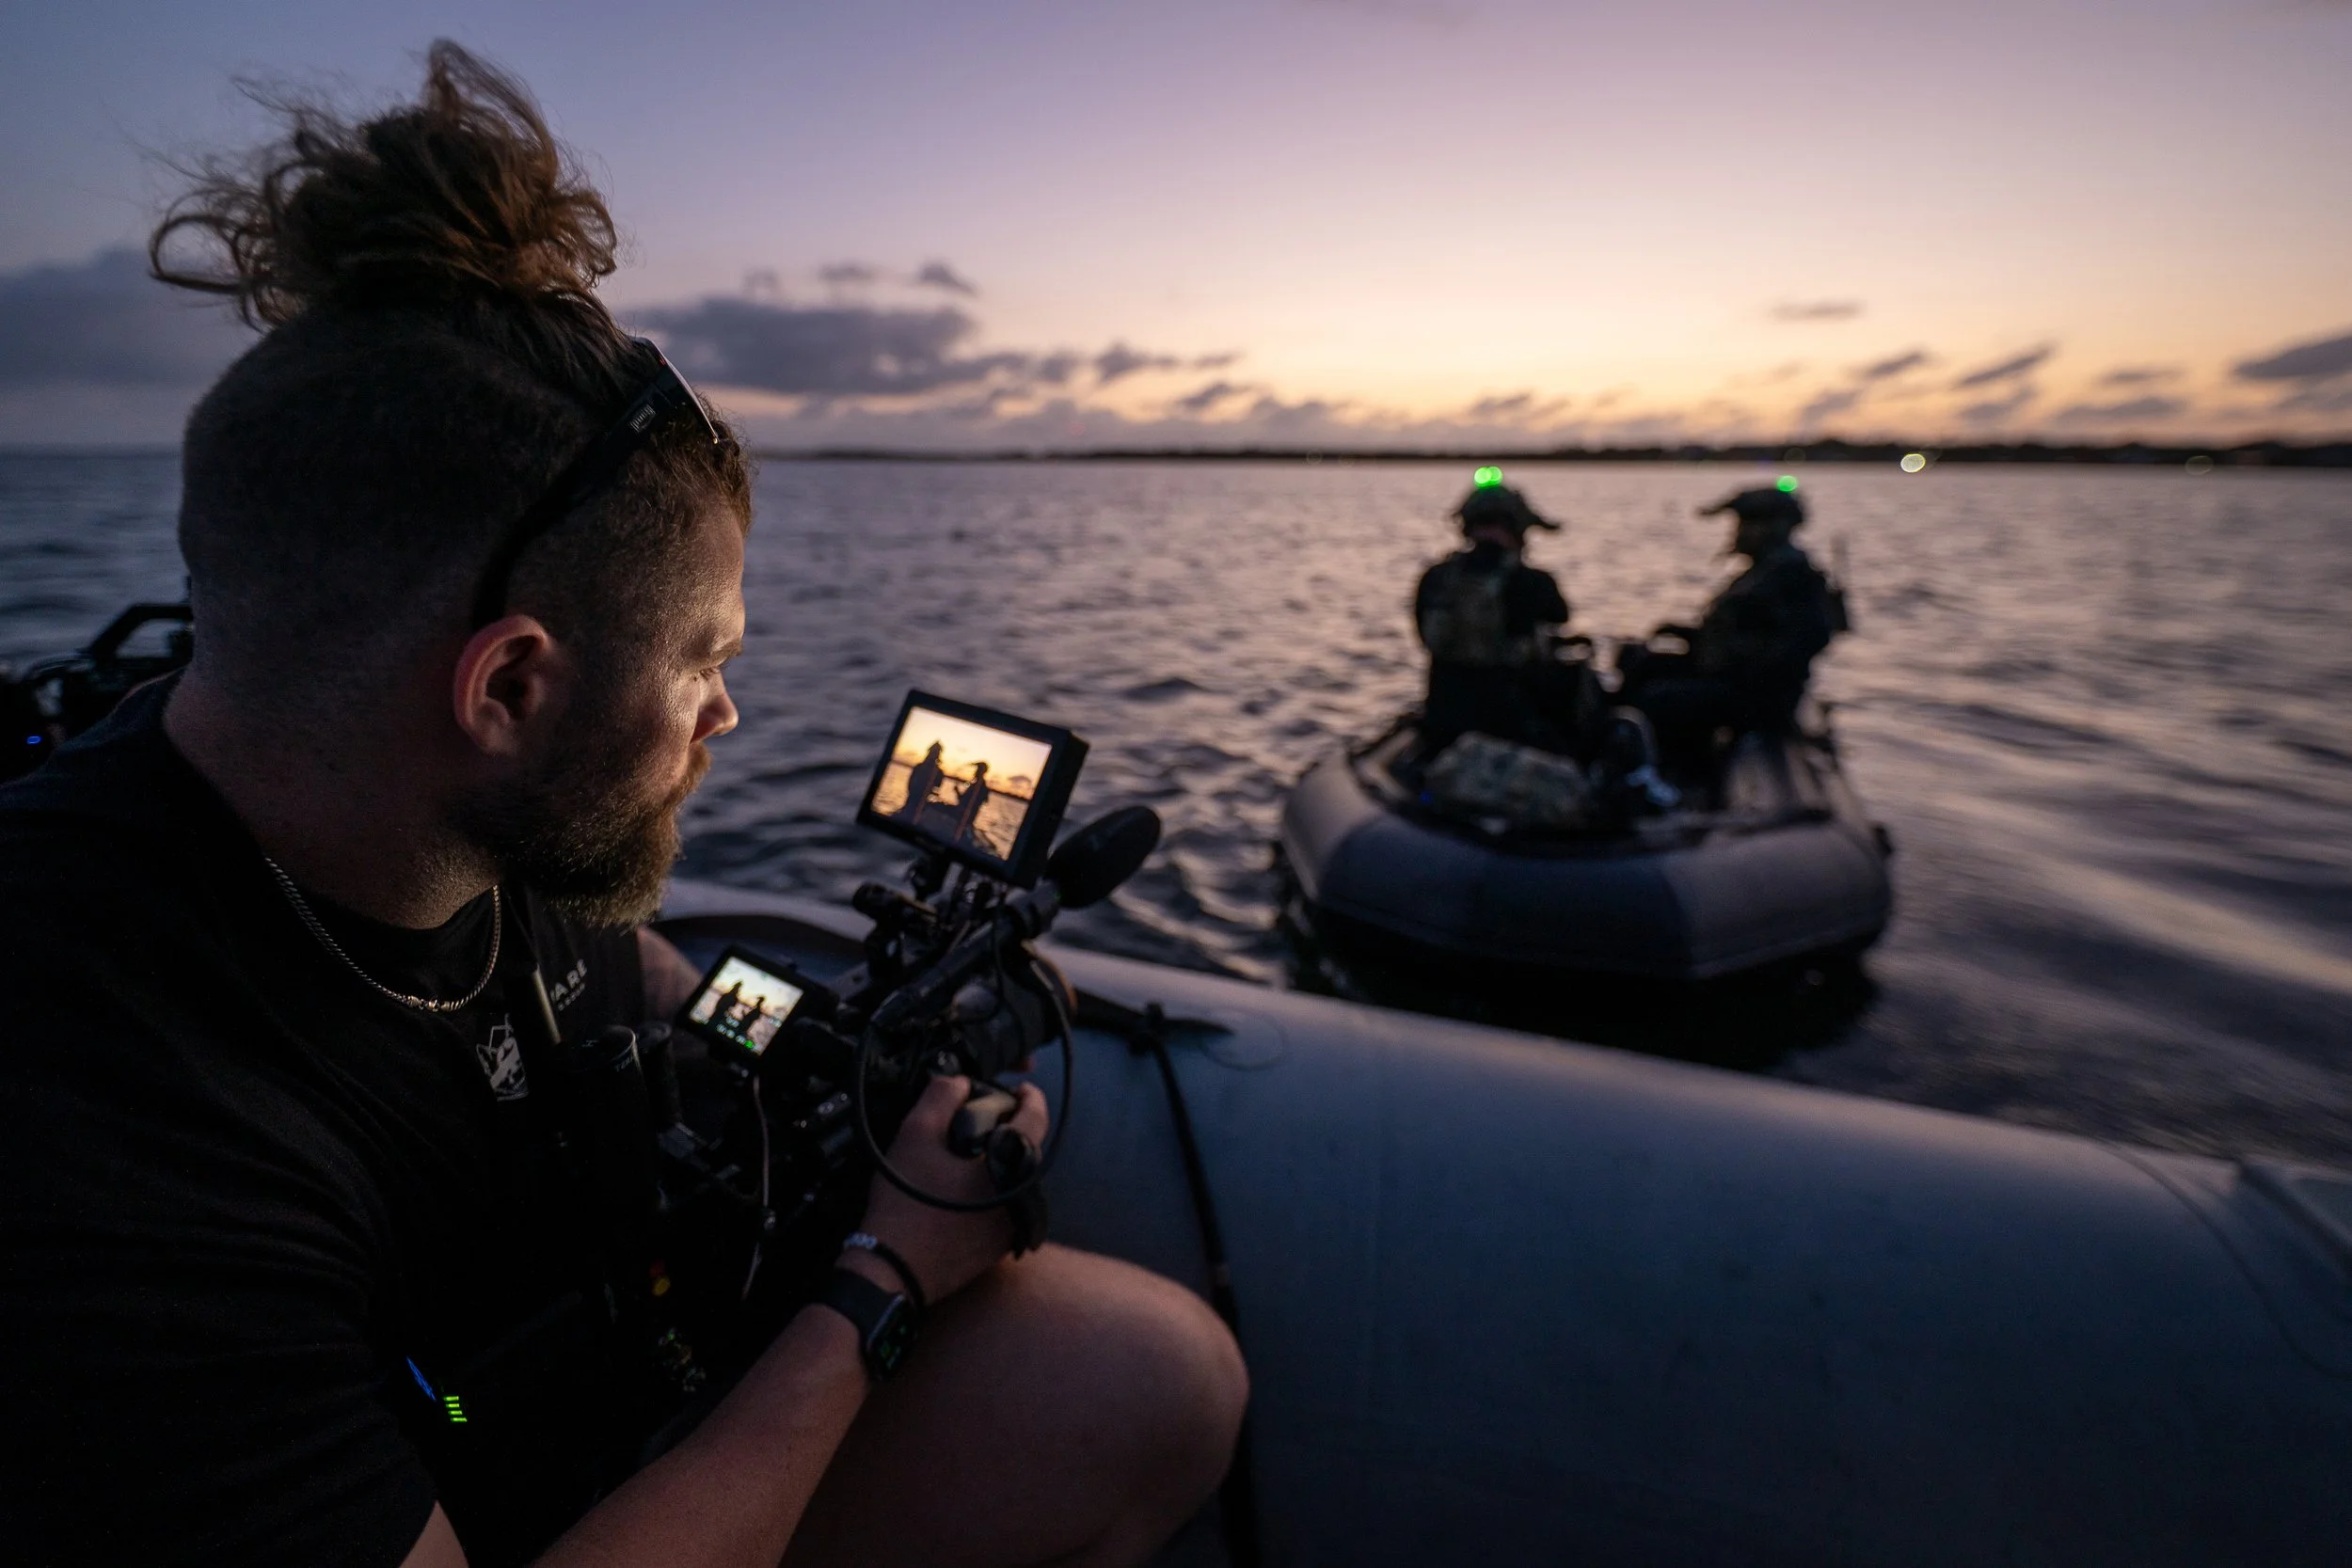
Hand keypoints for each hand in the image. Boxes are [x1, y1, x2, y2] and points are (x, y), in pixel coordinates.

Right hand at [850, 1075, 1047, 1304]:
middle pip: (1026, 1152)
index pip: (1036, 1121)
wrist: (891, 1269)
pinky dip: (992, 1191)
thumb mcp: (915, 1134)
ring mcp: (1011, 1229)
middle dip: (1012, 1130)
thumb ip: (941, 1097)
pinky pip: (1005, 1208)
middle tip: (987, 1117)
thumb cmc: (905, 1200)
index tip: (1022, 1088)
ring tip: (971, 1151)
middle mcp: (1023, 1200)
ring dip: (1000, 1162)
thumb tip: (960, 1081)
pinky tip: (963, 1188)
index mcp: (1010, 1169)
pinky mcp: (997, 1250)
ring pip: (1015, 1181)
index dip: (1031, 1097)